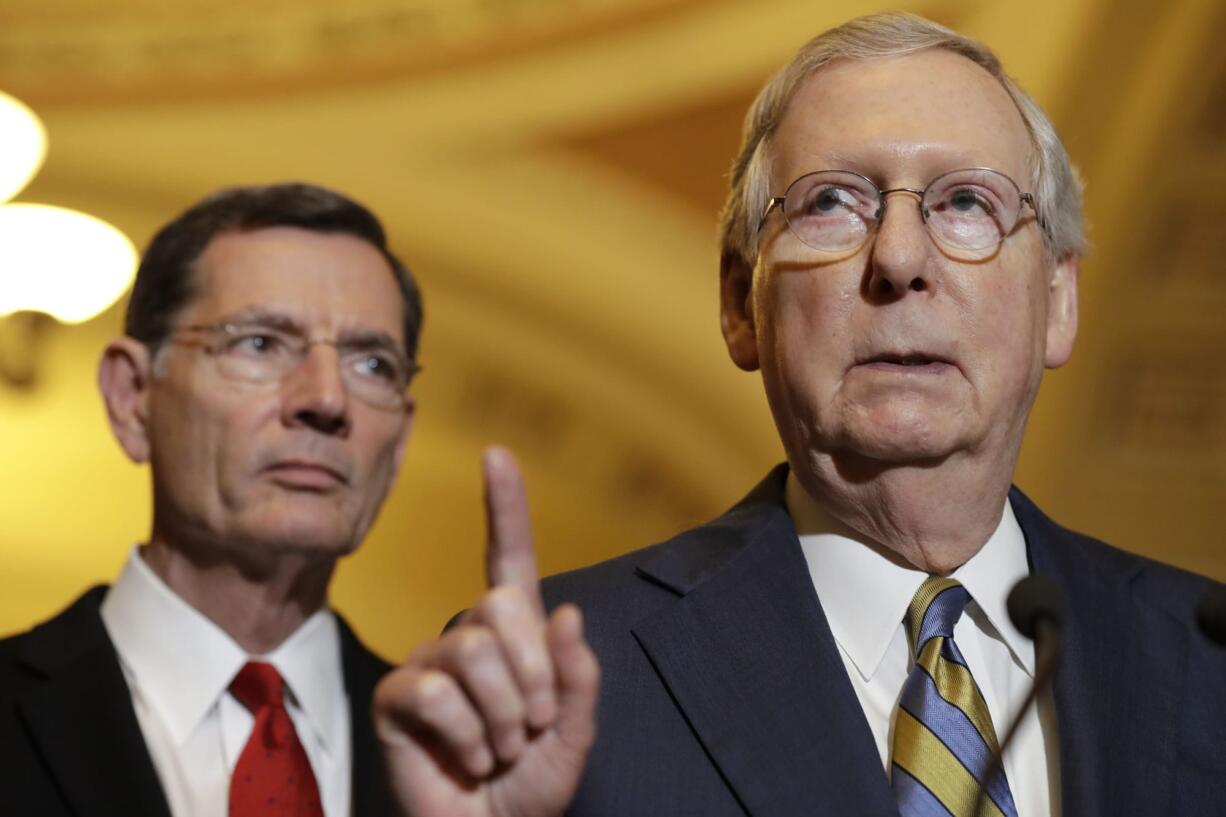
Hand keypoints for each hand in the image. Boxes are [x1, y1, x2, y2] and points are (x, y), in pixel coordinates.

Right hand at [374, 446, 599, 816]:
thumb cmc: (532, 784)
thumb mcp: (575, 733)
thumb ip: (578, 676)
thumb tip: (567, 612)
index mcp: (516, 637)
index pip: (508, 559)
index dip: (505, 508)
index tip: (497, 455)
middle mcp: (468, 638)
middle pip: (499, 606)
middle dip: (532, 674)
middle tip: (532, 726)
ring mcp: (428, 665)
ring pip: (471, 650)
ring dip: (504, 716)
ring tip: (500, 749)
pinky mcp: (397, 697)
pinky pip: (435, 691)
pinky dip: (468, 736)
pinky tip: (468, 759)